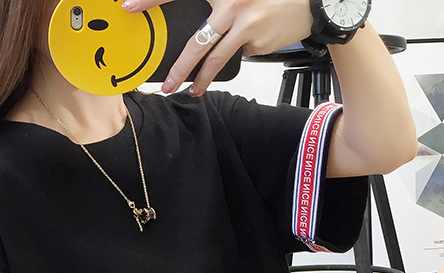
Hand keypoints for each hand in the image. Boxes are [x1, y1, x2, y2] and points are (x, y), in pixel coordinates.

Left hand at [123, 0, 312, 95]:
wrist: (313, 0)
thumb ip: (217, 3)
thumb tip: (198, 28)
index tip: (130, 6)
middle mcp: (230, 3)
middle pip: (196, 42)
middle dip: (179, 68)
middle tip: (166, 84)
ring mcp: (244, 25)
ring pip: (215, 59)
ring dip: (201, 79)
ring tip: (191, 92)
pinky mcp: (256, 42)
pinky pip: (240, 53)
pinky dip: (240, 50)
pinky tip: (252, 38)